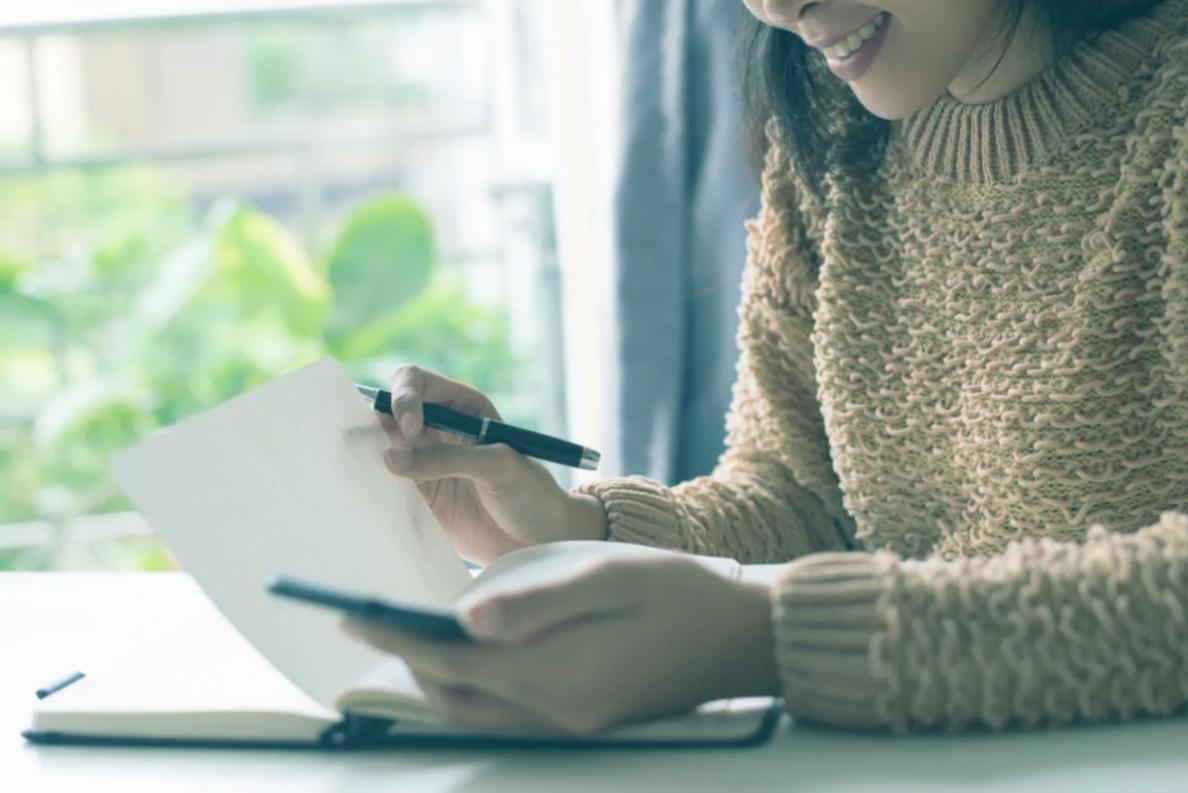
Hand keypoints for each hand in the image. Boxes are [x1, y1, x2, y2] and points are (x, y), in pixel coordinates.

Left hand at [342, 556, 779, 733]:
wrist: (747, 636)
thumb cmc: (682, 593)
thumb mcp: (610, 577)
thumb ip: (535, 601)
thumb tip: (463, 620)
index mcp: (560, 675)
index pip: (453, 664)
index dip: (396, 639)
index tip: (349, 612)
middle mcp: (560, 711)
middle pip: (457, 700)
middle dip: (408, 664)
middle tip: (371, 620)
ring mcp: (575, 722)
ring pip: (480, 713)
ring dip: (439, 680)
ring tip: (410, 634)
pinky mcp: (588, 719)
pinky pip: (510, 714)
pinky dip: (476, 689)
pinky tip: (473, 654)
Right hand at [381, 365, 606, 564]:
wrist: (539, 541)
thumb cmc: (531, 493)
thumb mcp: (500, 466)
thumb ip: (448, 459)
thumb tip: (390, 458)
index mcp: (461, 407)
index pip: (416, 383)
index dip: (405, 398)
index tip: (411, 429)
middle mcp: (436, 430)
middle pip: (387, 412)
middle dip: (372, 423)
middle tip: (368, 448)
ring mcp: (422, 464)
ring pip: (378, 448)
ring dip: (365, 456)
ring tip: (361, 472)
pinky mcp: (416, 497)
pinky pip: (383, 486)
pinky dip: (371, 489)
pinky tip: (370, 498)